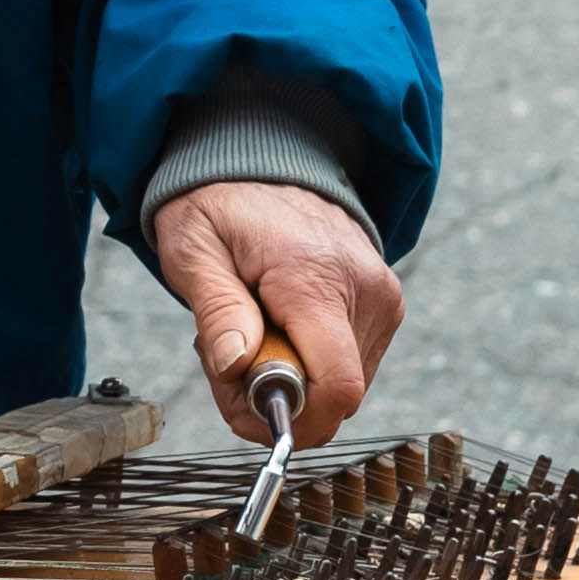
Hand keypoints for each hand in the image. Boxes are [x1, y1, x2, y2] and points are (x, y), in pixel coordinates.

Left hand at [145, 180, 404, 447]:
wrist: (261, 161)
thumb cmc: (219, 206)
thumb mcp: (193, 250)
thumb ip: (217, 310)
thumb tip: (236, 367)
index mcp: (316, 277)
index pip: (337, 386)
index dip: (292, 417)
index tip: (241, 401)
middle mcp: (365, 290)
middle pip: (335, 397)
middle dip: (275, 398)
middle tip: (228, 359)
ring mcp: (382, 299)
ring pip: (344, 389)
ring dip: (291, 382)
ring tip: (251, 333)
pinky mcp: (385, 306)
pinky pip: (352, 367)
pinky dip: (310, 365)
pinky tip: (279, 328)